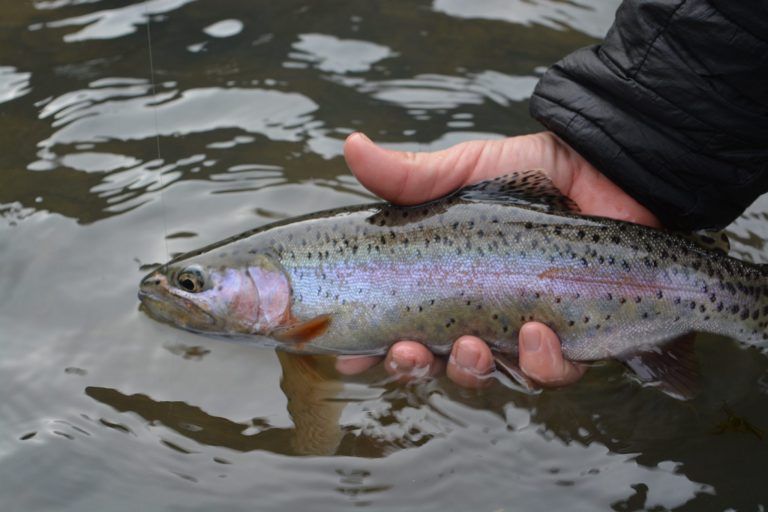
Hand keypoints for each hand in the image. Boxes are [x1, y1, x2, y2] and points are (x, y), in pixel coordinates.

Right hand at [336, 131, 659, 387]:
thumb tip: (352, 145)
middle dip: (415, 368)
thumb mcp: (462, 171)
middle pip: (437, 363)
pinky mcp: (574, 337)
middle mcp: (479, 315)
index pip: (400, 328)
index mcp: (445, 285)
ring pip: (490, 376)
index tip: (347, 356)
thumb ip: (410, 175)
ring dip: (471, 371)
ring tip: (469, 345)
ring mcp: (523, 330)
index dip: (371, 351)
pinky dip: (540, 363)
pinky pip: (554, 372)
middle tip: (408, 351)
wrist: (602, 164)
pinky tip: (534, 334)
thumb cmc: (529, 172)